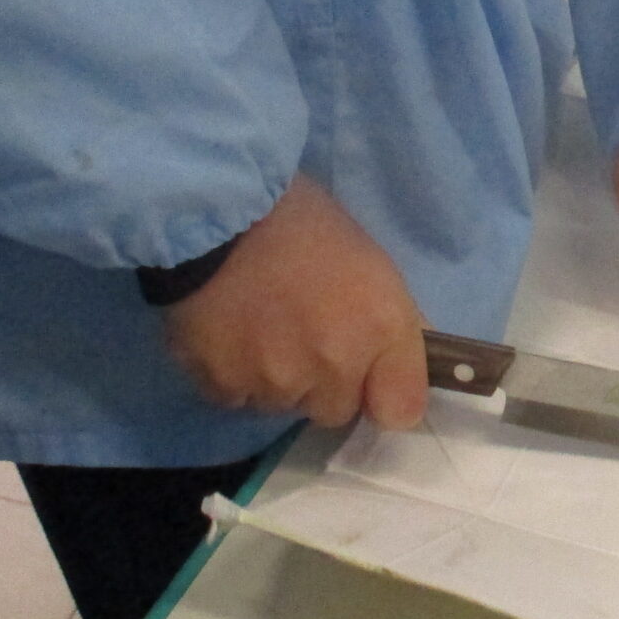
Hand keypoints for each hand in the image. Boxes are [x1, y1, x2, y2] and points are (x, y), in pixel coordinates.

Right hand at [160, 175, 427, 429]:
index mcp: (381, 326)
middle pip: (335, 409)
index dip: (381, 392)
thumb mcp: (369, 259)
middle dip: (322, 381)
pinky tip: (226, 332)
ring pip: (283, 405)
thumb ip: (392, 322)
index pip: (399, 411)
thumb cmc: (300, 220)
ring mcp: (278, 382)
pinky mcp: (224, 386)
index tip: (366, 373)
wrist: (216, 207)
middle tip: (298, 330)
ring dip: (275, 378)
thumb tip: (402, 365)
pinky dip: (231, 376)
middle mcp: (335, 365)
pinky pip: (235, 399)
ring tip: (256, 324)